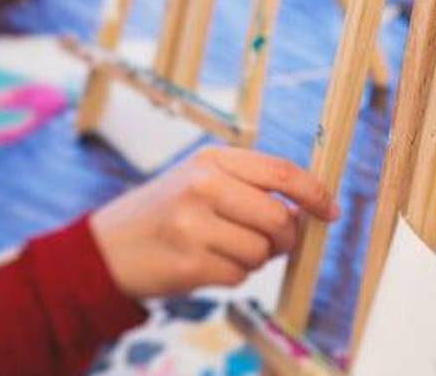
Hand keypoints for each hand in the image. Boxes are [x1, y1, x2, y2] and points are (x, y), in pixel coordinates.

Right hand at [90, 147, 338, 299]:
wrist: (104, 248)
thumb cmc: (165, 212)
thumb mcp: (199, 179)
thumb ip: (250, 185)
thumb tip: (308, 208)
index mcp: (211, 160)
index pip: (281, 172)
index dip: (314, 193)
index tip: (330, 210)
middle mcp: (202, 186)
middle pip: (279, 217)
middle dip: (287, 237)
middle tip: (276, 243)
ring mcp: (194, 225)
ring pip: (262, 251)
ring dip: (256, 259)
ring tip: (225, 249)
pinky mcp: (189, 263)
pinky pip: (240, 276)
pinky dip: (233, 275)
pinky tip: (207, 264)